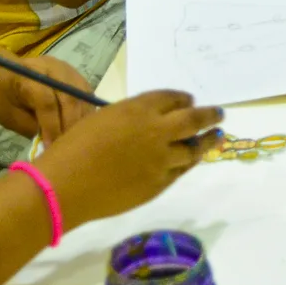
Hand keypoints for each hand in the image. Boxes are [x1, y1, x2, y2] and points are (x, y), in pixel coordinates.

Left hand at [0, 53, 94, 144]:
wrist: (1, 72)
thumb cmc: (1, 96)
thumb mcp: (9, 116)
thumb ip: (32, 127)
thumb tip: (54, 143)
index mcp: (28, 75)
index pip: (46, 101)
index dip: (51, 126)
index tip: (51, 147)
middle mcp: (51, 67)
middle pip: (69, 97)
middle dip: (70, 125)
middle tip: (67, 148)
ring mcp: (67, 70)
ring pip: (82, 97)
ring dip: (81, 121)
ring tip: (75, 141)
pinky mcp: (76, 76)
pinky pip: (87, 96)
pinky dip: (86, 114)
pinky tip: (80, 130)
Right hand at [34, 90, 223, 226]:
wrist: (66, 186)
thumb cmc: (73, 148)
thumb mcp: (102, 120)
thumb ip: (129, 118)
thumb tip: (145, 123)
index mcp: (138, 109)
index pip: (171, 98)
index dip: (182, 99)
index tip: (189, 100)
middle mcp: (157, 131)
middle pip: (193, 120)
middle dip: (209, 115)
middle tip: (219, 113)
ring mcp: (162, 160)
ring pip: (194, 148)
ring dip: (207, 141)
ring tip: (217, 137)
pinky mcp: (160, 184)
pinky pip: (181, 170)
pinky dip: (189, 163)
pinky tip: (192, 160)